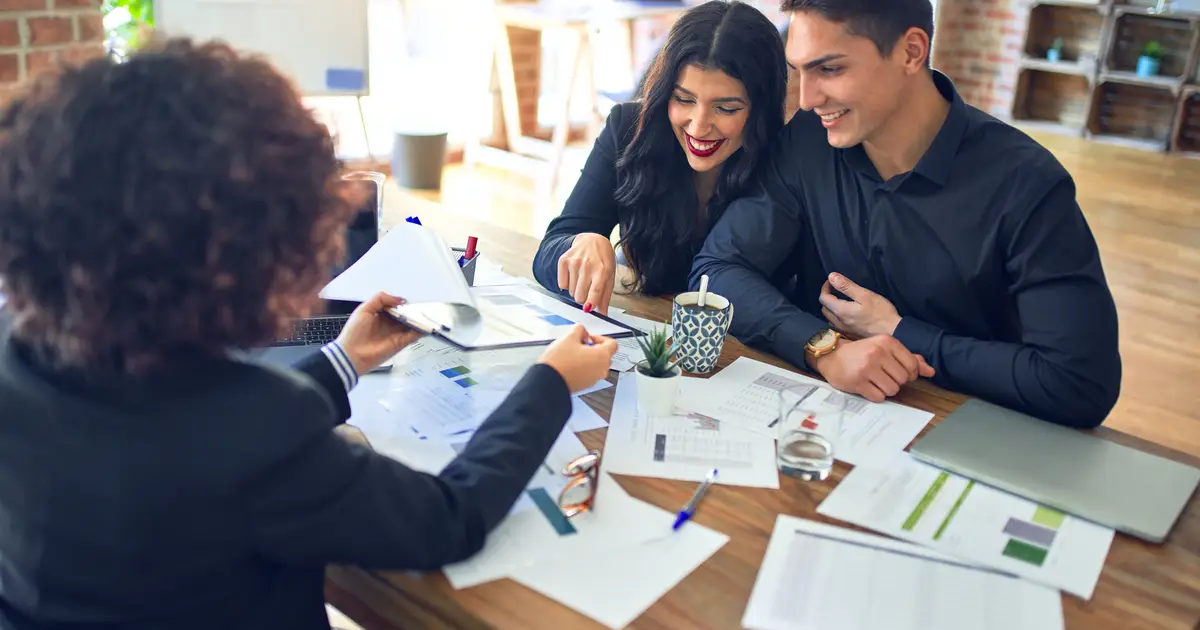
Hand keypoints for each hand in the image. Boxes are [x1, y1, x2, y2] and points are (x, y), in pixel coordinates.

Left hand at [335, 292, 422, 374]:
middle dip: (411, 311)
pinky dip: (421, 330)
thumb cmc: (354, 333)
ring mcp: (395, 334)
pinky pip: (414, 335)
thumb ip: (380, 299)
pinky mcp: (400, 343)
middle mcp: (388, 325)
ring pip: (411, 324)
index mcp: (379, 316)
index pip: (393, 307)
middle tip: (417, 307)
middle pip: (404, 315)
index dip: (399, 303)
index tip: (405, 301)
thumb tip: (398, 299)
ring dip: (418, 319)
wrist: (352, 354)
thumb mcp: (364, 309)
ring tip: (425, 313)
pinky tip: (425, 324)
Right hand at [538, 325, 617, 393]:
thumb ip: (579, 330)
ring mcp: (594, 379)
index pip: (612, 343)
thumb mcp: (569, 337)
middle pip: (604, 354)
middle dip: (593, 347)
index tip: (588, 337)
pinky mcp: (585, 385)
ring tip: (571, 354)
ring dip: (587, 357)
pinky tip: (569, 363)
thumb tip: (582, 331)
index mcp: (602, 356)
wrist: (548, 382)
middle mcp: (602, 369)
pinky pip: (589, 373)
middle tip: (579, 344)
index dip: (600, 338)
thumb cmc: (560, 362)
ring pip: (596, 364)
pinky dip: (583, 367)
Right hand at [557, 233, 616, 314]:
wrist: (592, 240)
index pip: (595, 291)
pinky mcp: (563, 260)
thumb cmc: (602, 260)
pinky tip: (574, 275)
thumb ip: (605, 297)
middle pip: (580, 296)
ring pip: (571, 292)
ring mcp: (574, 262)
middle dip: (584, 297)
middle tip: (588, 288)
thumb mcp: (609, 276)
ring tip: (582, 279)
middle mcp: (587, 265)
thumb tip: (602, 314)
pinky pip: (562, 284)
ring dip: (576, 290)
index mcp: (602, 270)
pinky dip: (568, 284)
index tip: (588, 309)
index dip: (591, 302)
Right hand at [812, 336, 934, 402]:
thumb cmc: (861, 353)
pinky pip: (878, 397)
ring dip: (886, 390)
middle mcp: (878, 353)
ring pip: (892, 390)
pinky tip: (867, 387)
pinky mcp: (858, 382)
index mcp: (887, 342)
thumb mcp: (885, 349)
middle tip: (883, 377)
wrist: (832, 356)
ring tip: (875, 382)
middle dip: (896, 382)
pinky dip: (875, 395)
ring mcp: (867, 368)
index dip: (909, 374)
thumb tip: (931, 371)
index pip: (912, 366)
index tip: (897, 372)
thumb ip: (909, 358)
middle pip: (903, 379)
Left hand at [819, 273, 901, 337]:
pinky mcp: (849, 335)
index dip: (825, 288)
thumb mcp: (864, 295)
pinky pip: (836, 324)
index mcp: (840, 311)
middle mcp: (838, 322)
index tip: (832, 282)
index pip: (823, 298)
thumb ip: (846, 286)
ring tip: (840, 300)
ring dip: (831, 308)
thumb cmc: (880, 312)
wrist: (893, 332)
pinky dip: (836, 316)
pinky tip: (846, 313)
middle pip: (824, 308)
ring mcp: (843, 330)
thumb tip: (831, 277)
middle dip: (827, 297)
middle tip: (836, 290)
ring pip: (829, 317)